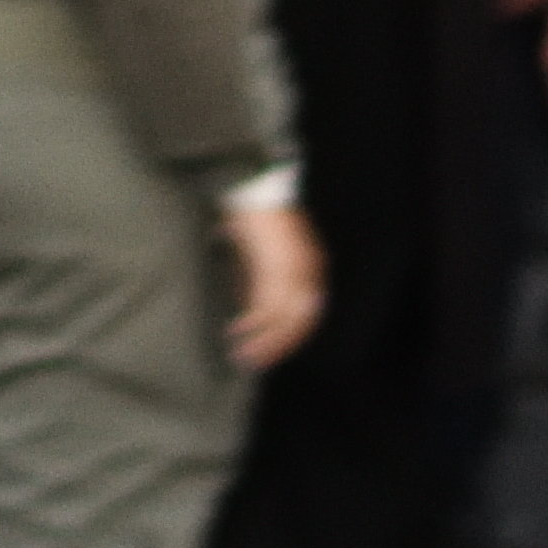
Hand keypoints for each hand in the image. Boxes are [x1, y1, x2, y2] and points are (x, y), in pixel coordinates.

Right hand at [215, 195, 328, 369]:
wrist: (255, 184)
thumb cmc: (256, 214)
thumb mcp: (265, 250)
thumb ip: (262, 277)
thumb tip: (247, 305)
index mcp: (311, 266)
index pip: (308, 313)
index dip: (290, 337)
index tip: (271, 352)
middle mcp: (308, 270)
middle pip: (299, 321)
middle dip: (278, 346)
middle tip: (256, 362)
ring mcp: (294, 270)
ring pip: (283, 319)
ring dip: (262, 340)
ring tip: (243, 354)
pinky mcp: (275, 267)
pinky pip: (266, 306)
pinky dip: (251, 323)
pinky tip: (236, 331)